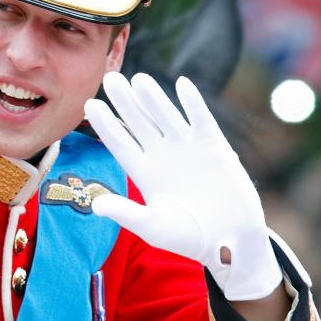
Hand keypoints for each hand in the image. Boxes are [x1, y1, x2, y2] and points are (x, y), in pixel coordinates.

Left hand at [84, 72, 280, 300]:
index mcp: (143, 172)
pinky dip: (193, 103)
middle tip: (109, 77)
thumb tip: (96, 206)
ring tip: (139, 78)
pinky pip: (201, 120)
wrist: (231, 242)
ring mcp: (187, 149)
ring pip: (165, 116)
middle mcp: (161, 155)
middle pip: (138, 122)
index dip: (105, 124)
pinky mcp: (214, 147)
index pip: (119, 142)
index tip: (89, 104)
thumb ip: (127, 214)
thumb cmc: (190, 238)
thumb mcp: (153, 228)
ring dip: (153, 98)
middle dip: (124, 101)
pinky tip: (182, 84)